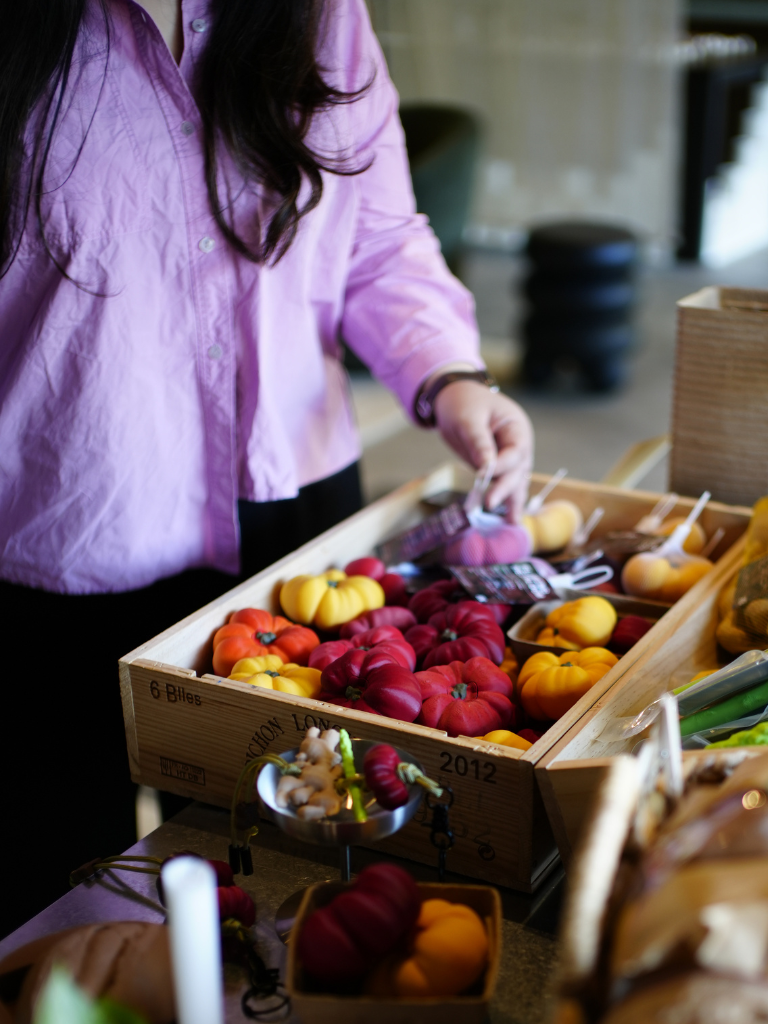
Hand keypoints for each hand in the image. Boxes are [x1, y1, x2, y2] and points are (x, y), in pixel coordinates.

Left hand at [434, 381, 532, 520]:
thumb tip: (487, 469)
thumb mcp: (469, 418)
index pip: (515, 452)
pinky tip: (508, 519)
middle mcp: (517, 445)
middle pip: (517, 471)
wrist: (454, 398)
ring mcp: (509, 457)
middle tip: (489, 504)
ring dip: (512, 501)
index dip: (501, 466)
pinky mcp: (497, 467)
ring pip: (515, 481)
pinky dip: (504, 499)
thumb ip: (479, 443)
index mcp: (516, 428)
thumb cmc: (463, 402)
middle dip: (504, 488)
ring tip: (512, 523)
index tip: (483, 475)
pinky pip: (503, 484)